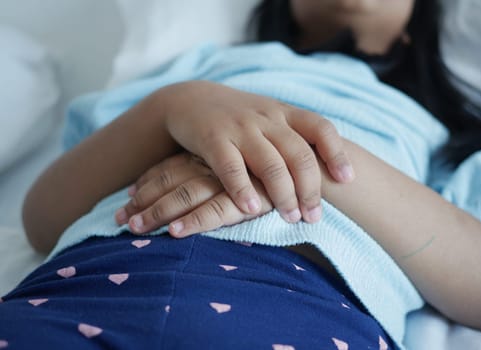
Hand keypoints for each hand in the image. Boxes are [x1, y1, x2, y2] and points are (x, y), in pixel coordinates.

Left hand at [115, 153, 272, 236]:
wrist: (317, 165)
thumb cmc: (281, 167)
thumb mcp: (245, 161)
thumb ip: (221, 170)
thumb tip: (198, 182)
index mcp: (214, 152)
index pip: (171, 166)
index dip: (147, 182)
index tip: (128, 197)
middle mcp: (218, 162)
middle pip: (171, 180)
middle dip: (143, 200)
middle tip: (119, 220)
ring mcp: (233, 179)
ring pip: (186, 194)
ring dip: (158, 212)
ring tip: (135, 229)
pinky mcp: (250, 196)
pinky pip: (216, 210)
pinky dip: (194, 221)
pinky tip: (175, 233)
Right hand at [158, 81, 353, 222]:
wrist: (191, 99)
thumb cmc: (239, 119)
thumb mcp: (270, 119)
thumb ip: (293, 139)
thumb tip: (329, 173)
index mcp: (284, 113)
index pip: (320, 128)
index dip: (336, 153)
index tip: (347, 180)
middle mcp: (266, 118)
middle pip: (298, 154)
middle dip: (310, 188)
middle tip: (314, 217)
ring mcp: (240, 127)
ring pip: (270, 163)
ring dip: (283, 194)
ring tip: (291, 217)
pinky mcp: (213, 138)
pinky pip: (231, 167)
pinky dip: (243, 189)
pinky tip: (251, 209)